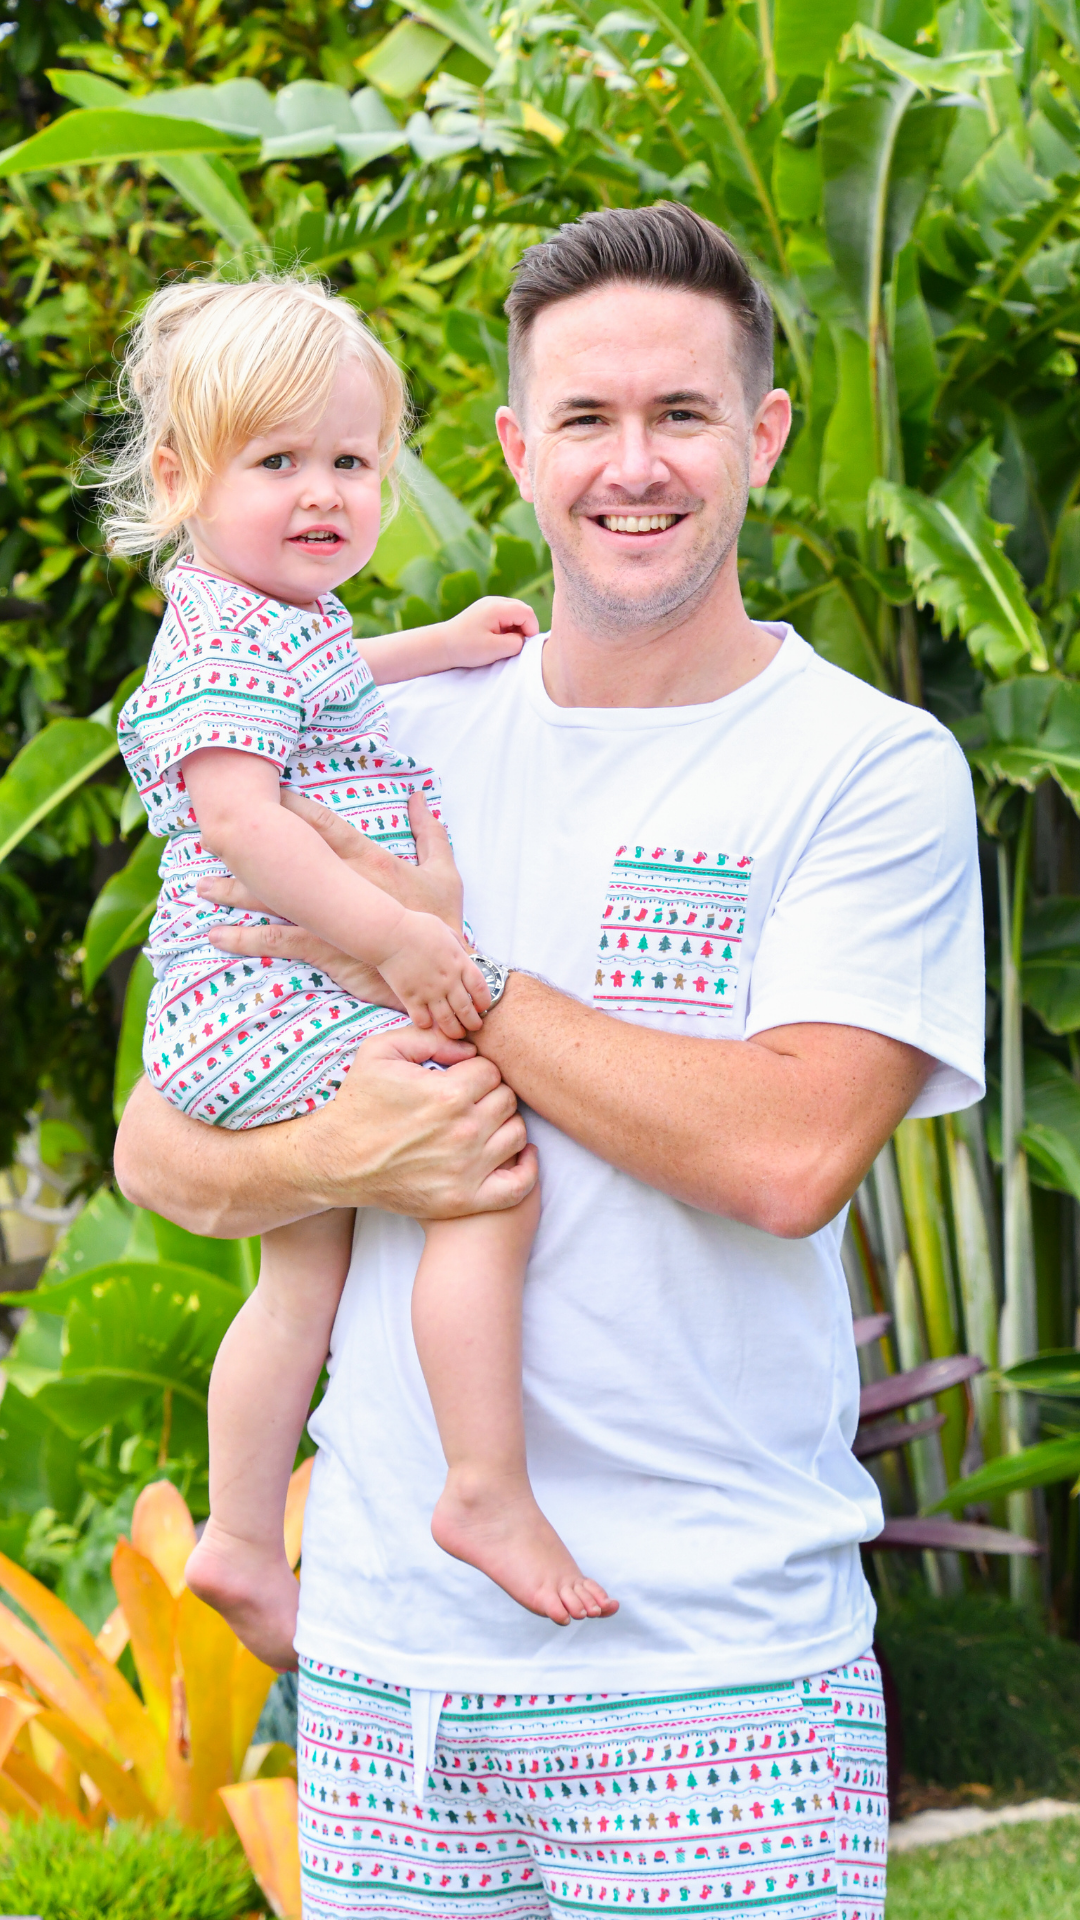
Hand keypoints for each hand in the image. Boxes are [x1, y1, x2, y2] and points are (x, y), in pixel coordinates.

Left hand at [203, 789, 462, 928]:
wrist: (444, 974)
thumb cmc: (445, 925)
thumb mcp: (443, 874)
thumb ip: (431, 832)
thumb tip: (420, 796)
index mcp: (370, 863)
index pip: (325, 827)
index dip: (295, 808)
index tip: (268, 792)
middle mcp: (344, 886)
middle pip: (287, 858)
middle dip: (249, 844)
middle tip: (213, 833)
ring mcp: (331, 919)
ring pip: (272, 901)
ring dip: (233, 892)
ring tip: (200, 886)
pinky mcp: (325, 950)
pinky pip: (276, 941)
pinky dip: (244, 939)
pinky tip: (216, 935)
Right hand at [317, 1024, 537, 1218]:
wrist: (335, 1161)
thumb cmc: (358, 1104)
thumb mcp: (380, 1051)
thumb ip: (429, 1037)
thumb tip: (470, 1048)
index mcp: (448, 1094)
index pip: (492, 1071)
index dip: (476, 1070)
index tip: (460, 1078)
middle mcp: (464, 1132)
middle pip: (507, 1100)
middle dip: (490, 1094)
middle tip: (469, 1100)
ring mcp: (467, 1169)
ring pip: (517, 1134)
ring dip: (504, 1125)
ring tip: (482, 1123)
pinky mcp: (465, 1199)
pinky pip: (519, 1186)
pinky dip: (526, 1168)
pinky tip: (519, 1154)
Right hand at [377, 909, 489, 1038]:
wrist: (390, 934)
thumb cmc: (417, 927)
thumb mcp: (446, 930)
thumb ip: (457, 944)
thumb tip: (463, 951)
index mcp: (459, 963)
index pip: (481, 989)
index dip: (484, 1002)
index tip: (481, 1007)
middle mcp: (448, 981)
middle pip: (466, 1010)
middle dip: (473, 1023)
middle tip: (473, 1027)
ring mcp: (430, 991)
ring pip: (447, 1020)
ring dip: (453, 1030)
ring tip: (455, 1034)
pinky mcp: (411, 998)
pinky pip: (423, 1019)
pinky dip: (427, 1025)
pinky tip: (428, 1023)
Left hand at [440, 595, 538, 668]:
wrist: (441, 644)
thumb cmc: (466, 648)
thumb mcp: (494, 649)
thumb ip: (516, 643)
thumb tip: (525, 639)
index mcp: (497, 607)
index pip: (528, 613)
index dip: (531, 630)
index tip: (522, 646)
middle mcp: (494, 601)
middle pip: (523, 610)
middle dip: (525, 628)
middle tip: (514, 645)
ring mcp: (489, 603)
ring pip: (516, 612)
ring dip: (516, 628)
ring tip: (503, 642)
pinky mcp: (485, 610)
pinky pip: (506, 615)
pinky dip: (508, 627)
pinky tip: (497, 638)